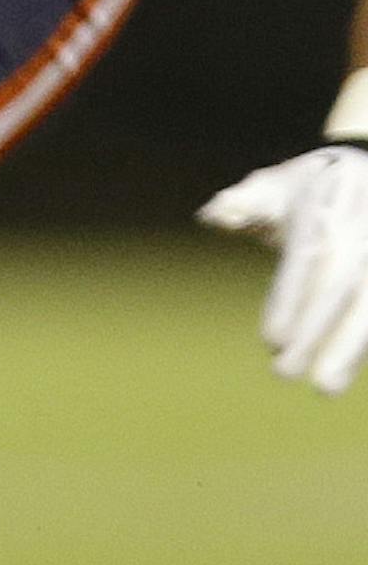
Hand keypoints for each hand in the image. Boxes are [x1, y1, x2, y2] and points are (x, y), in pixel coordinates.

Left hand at [199, 140, 367, 392]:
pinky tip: (341, 371)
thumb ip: (244, 203)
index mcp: (326, 198)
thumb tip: (211, 216)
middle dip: (314, 332)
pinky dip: (363, 344)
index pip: (307, 256)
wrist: (365, 177)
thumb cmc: (308, 190)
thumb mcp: (275, 186)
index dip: (291, 298)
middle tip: (284, 373)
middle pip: (339, 285)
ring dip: (348, 348)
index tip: (271, 341)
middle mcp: (361, 224)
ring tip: (323, 387)